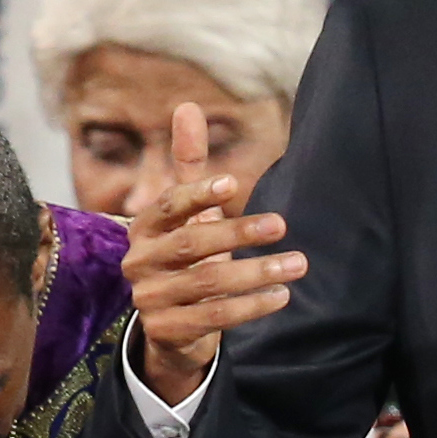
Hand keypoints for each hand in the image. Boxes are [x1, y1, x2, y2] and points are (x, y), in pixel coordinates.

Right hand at [122, 102, 303, 405]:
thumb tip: (187, 106)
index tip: (233, 184)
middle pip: (191, 245)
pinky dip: (250, 306)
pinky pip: (213, 318)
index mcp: (143, 228)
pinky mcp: (164, 332)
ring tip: (297, 264)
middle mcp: (139, 262)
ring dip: (256, 273)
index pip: (168, 206)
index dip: (198, 195)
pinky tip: (280, 295)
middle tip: (282, 225)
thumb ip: (188, 164)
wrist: (172, 326)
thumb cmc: (186, 256)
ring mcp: (148, 299)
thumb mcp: (188, 213)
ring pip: (207, 284)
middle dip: (238, 233)